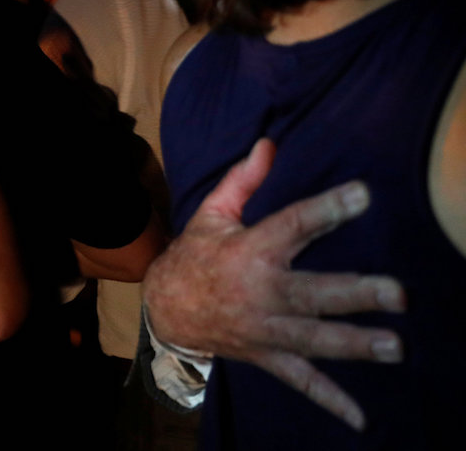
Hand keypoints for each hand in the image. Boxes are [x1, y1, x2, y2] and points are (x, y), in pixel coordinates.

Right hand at [142, 139, 405, 430]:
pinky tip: (359, 417)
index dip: (327, 208)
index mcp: (249, 250)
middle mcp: (258, 291)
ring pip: (312, 338)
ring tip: (393, 346)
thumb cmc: (196, 254)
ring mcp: (262, 328)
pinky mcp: (265, 355)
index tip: (363, 195)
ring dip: (353, 344)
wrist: (166, 307)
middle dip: (354, 294)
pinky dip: (328, 399)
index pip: (293, 225)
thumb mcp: (212, 213)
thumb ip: (242, 180)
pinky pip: (298, 379)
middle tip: (395, 293)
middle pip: (312, 292)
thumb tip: (268, 144)